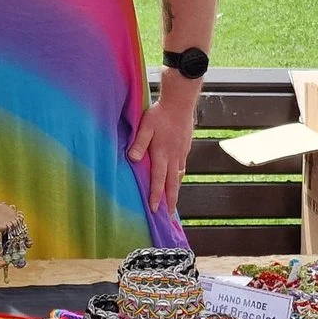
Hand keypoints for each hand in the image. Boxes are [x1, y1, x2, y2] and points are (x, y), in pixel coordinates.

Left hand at [126, 88, 197, 217]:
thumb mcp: (145, 126)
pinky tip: (177, 178)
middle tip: (169, 215)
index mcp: (162, 154)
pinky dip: (179, 177)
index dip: (156, 195)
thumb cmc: (160, 113)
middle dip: (170, 201)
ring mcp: (181, 153)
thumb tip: (132, 158)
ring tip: (173, 201)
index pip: (158, 179)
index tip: (154, 209)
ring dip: (175, 190)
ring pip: (178, 176)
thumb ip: (139, 143)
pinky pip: (182, 167)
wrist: (181, 102)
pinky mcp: (185, 147)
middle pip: (172, 184)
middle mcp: (173, 157)